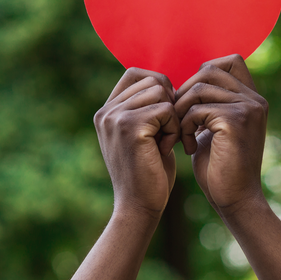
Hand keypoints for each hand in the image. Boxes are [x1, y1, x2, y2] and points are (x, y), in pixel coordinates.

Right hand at [94, 68, 179, 217]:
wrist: (140, 207)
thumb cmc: (149, 173)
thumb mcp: (143, 134)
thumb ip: (145, 108)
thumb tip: (165, 82)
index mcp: (106, 111)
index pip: (136, 73)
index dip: (160, 86)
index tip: (167, 114)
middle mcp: (106, 111)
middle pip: (153, 80)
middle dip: (169, 103)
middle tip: (167, 132)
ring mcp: (115, 117)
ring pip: (161, 91)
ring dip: (173, 116)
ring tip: (166, 141)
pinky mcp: (130, 127)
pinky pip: (166, 109)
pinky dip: (174, 129)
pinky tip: (167, 149)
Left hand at [174, 54, 268, 213]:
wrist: (234, 200)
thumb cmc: (219, 167)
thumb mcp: (213, 128)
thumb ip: (208, 104)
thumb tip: (186, 83)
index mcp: (251, 98)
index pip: (228, 60)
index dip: (202, 73)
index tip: (189, 102)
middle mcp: (254, 99)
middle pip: (209, 69)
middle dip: (185, 92)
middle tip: (177, 118)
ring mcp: (248, 108)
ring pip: (198, 88)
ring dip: (181, 111)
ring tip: (180, 135)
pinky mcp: (235, 121)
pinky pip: (196, 109)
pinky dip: (184, 126)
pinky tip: (187, 147)